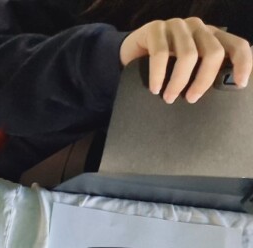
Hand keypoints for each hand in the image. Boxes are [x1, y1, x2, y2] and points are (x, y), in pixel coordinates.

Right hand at [120, 18, 250, 103]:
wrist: (129, 55)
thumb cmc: (162, 66)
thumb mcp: (188, 68)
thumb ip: (203, 71)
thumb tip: (220, 92)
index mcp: (212, 36)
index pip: (237, 45)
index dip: (243, 63)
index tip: (240, 84)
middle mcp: (198, 27)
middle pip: (213, 53)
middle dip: (203, 80)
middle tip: (191, 99)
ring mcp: (176, 25)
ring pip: (188, 55)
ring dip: (178, 82)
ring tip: (169, 98)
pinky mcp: (155, 28)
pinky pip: (160, 54)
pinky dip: (158, 75)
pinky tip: (154, 88)